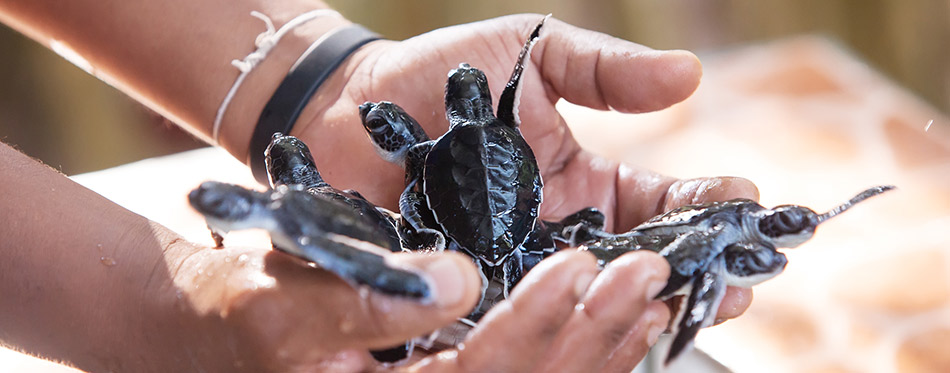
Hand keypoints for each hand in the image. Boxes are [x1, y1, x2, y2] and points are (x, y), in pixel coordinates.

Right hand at [174, 242, 670, 371]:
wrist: (215, 339)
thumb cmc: (238, 324)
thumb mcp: (282, 308)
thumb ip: (368, 304)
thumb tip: (460, 281)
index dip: (535, 322)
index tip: (581, 266)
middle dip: (595, 336)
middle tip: (647, 277)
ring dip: (603, 352)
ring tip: (650, 302)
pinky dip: (580, 359)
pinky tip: (620, 332)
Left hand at [295, 14, 756, 324]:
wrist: (347, 103)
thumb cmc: (442, 75)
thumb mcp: (533, 56)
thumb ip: (604, 71)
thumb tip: (691, 75)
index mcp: (586, 184)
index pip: (665, 203)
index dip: (710, 208)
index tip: (748, 210)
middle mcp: (560, 237)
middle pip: (641, 267)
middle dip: (695, 274)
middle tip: (740, 284)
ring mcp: (515, 270)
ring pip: (587, 304)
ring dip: (638, 309)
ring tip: (683, 308)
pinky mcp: (465, 292)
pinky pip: (515, 319)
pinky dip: (554, 327)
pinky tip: (587, 328)